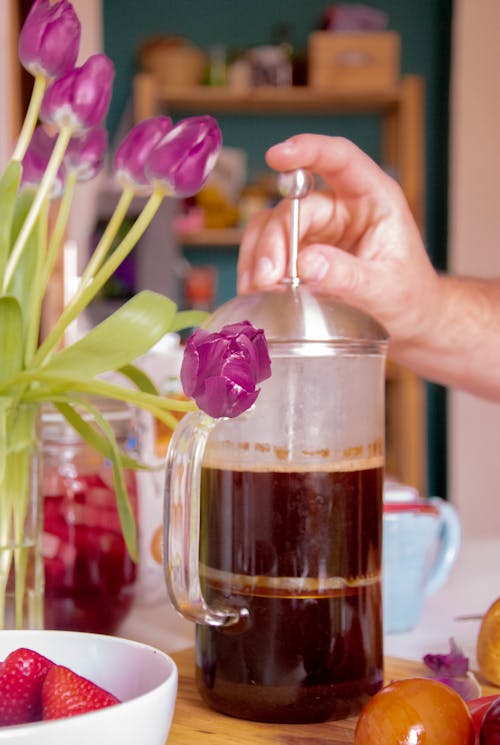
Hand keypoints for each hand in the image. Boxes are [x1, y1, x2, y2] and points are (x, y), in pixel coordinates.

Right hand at [237, 134, 440, 347]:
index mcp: (374, 198)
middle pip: (296, 206)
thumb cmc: (409, 297)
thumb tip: (306, 264)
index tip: (277, 157)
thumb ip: (349, 276)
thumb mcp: (387, 289)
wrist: (409, 321)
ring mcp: (320, 228)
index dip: (308, 151)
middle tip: (267, 277)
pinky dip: (257, 267)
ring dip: (260, 254)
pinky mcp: (303, 251)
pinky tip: (255, 289)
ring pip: (274, 224)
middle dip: (276, 240)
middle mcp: (342, 206)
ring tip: (258, 286)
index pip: (340, 158)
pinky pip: (269, 249)